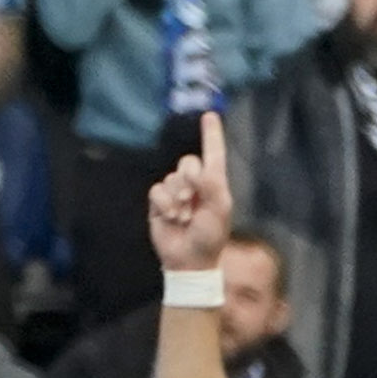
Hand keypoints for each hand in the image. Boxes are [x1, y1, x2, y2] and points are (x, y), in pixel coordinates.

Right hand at [147, 108, 233, 271]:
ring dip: (177, 198)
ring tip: (183, 217)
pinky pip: (158, 189)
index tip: (209, 115)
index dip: (212, 134)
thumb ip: (211, 183)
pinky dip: (164, 203)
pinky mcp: (159, 203)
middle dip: (189, 180)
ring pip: (171, 177)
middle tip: (192, 202)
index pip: (213, 153)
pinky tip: (171, 218)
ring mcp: (176, 192)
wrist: (189, 261)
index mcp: (214, 183)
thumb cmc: (210, 237)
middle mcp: (195, 184)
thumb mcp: (219, 209)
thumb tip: (194, 169)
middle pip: (187, 162)